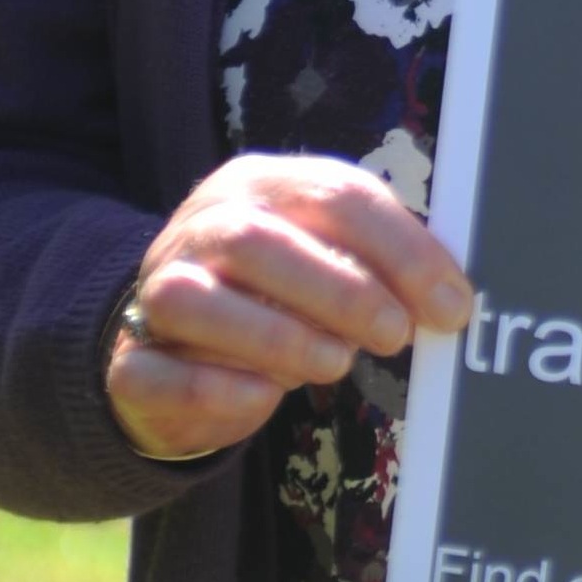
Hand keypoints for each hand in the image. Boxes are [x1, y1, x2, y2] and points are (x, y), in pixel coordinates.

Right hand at [105, 153, 474, 462]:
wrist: (178, 341)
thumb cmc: (282, 292)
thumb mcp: (334, 257)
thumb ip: (385, 265)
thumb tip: (453, 300)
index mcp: (264, 185)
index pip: (337, 196)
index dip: (402, 252)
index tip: (449, 305)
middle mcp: (203, 227)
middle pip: (261, 242)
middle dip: (341, 291)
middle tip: (394, 334)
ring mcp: (154, 290)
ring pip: (196, 301)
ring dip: (277, 335)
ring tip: (335, 362)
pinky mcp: (128, 362)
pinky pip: (155, 371)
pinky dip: (215, 385)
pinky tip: (265, 396)